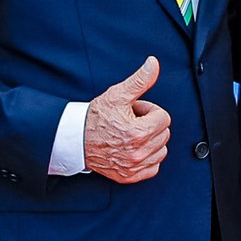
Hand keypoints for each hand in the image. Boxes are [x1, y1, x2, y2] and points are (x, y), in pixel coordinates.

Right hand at [82, 56, 170, 183]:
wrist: (76, 140)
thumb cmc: (95, 118)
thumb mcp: (117, 95)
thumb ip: (139, 80)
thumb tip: (153, 63)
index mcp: (138, 133)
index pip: (164, 117)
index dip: (149, 111)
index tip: (134, 112)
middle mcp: (138, 152)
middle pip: (164, 133)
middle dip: (150, 125)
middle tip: (130, 122)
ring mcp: (135, 166)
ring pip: (161, 150)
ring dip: (150, 141)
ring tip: (131, 135)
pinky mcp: (131, 177)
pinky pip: (154, 167)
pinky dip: (147, 158)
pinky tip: (133, 149)